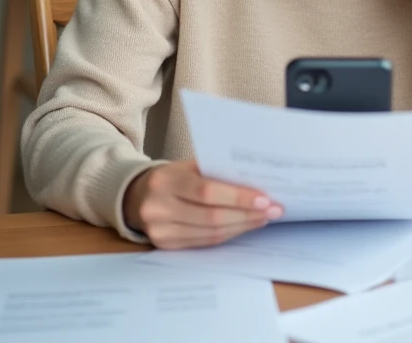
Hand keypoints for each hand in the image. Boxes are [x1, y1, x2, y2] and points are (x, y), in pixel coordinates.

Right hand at [122, 160, 282, 249]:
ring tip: (264, 218)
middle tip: (274, 210)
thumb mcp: (188, 166)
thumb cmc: (173, 177)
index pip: (207, 191)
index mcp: (165, 180)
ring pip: (210, 233)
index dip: (238, 197)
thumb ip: (216, 172)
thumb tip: (257, 181)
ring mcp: (160, 230)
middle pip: (211, 216)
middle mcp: (158, 207)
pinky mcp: (165, 245)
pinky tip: (244, 226)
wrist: (138, 195)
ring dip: (242, 226)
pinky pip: (204, 242)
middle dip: (247, 214)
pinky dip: (229, 234)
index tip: (266, 199)